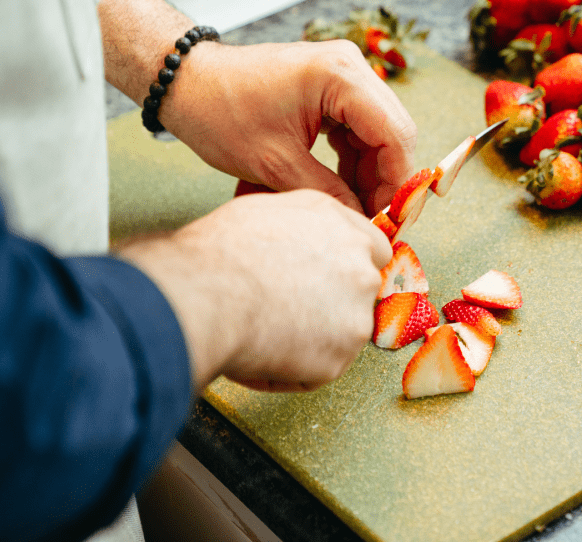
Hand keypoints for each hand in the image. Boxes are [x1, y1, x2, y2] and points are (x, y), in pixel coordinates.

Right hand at [116, 189, 392, 391]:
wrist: (208, 293)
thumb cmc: (221, 250)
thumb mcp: (267, 210)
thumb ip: (302, 225)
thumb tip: (298, 239)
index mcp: (343, 226)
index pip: (373, 249)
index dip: (346, 265)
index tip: (324, 277)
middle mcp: (360, 267)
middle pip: (359, 293)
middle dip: (331, 303)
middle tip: (285, 308)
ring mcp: (355, 316)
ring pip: (338, 334)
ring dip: (309, 339)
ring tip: (260, 331)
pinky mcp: (338, 358)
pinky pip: (315, 371)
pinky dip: (288, 371)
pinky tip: (255, 353)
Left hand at [159, 40, 416, 215]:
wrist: (187, 85)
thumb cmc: (221, 114)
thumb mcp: (275, 164)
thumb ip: (327, 194)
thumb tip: (363, 222)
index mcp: (341, 76)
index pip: (394, 133)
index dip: (397, 182)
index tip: (390, 220)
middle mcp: (350, 67)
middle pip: (392, 131)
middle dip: (386, 179)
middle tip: (375, 221)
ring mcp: (341, 76)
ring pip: (377, 133)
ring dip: (369, 173)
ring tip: (354, 210)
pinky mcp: (330, 89)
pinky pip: (357, 128)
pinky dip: (353, 160)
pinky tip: (342, 189)